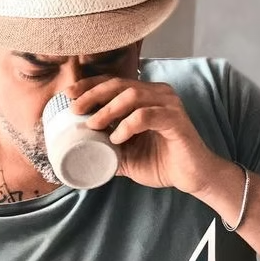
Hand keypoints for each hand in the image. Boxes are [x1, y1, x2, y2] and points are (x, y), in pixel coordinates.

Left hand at [66, 76, 219, 194]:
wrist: (192, 177)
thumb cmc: (162, 163)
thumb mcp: (125, 155)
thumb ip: (106, 146)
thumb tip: (77, 147)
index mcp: (145, 97)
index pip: (113, 83)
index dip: (89, 86)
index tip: (68, 95)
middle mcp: (158, 95)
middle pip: (119, 84)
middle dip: (92, 94)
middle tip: (74, 109)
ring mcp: (168, 105)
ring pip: (132, 95)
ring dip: (108, 109)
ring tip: (93, 125)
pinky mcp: (175, 120)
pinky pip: (146, 115)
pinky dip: (127, 125)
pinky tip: (117, 139)